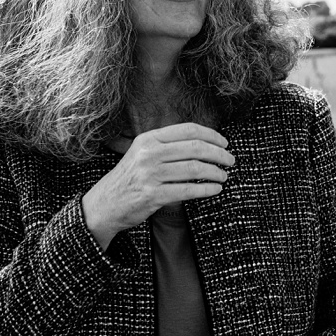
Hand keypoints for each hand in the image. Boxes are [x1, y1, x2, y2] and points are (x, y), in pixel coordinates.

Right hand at [82, 123, 232, 248]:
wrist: (103, 205)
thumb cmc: (130, 178)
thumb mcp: (142, 153)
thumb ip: (168, 145)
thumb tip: (206, 142)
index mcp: (148, 139)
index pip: (188, 130)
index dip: (212, 135)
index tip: (225, 143)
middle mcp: (149, 153)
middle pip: (196, 148)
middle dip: (219, 154)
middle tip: (231, 160)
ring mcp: (150, 174)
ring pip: (195, 169)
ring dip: (216, 173)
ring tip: (223, 176)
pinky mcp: (153, 195)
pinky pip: (188, 190)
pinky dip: (207, 189)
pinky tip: (215, 189)